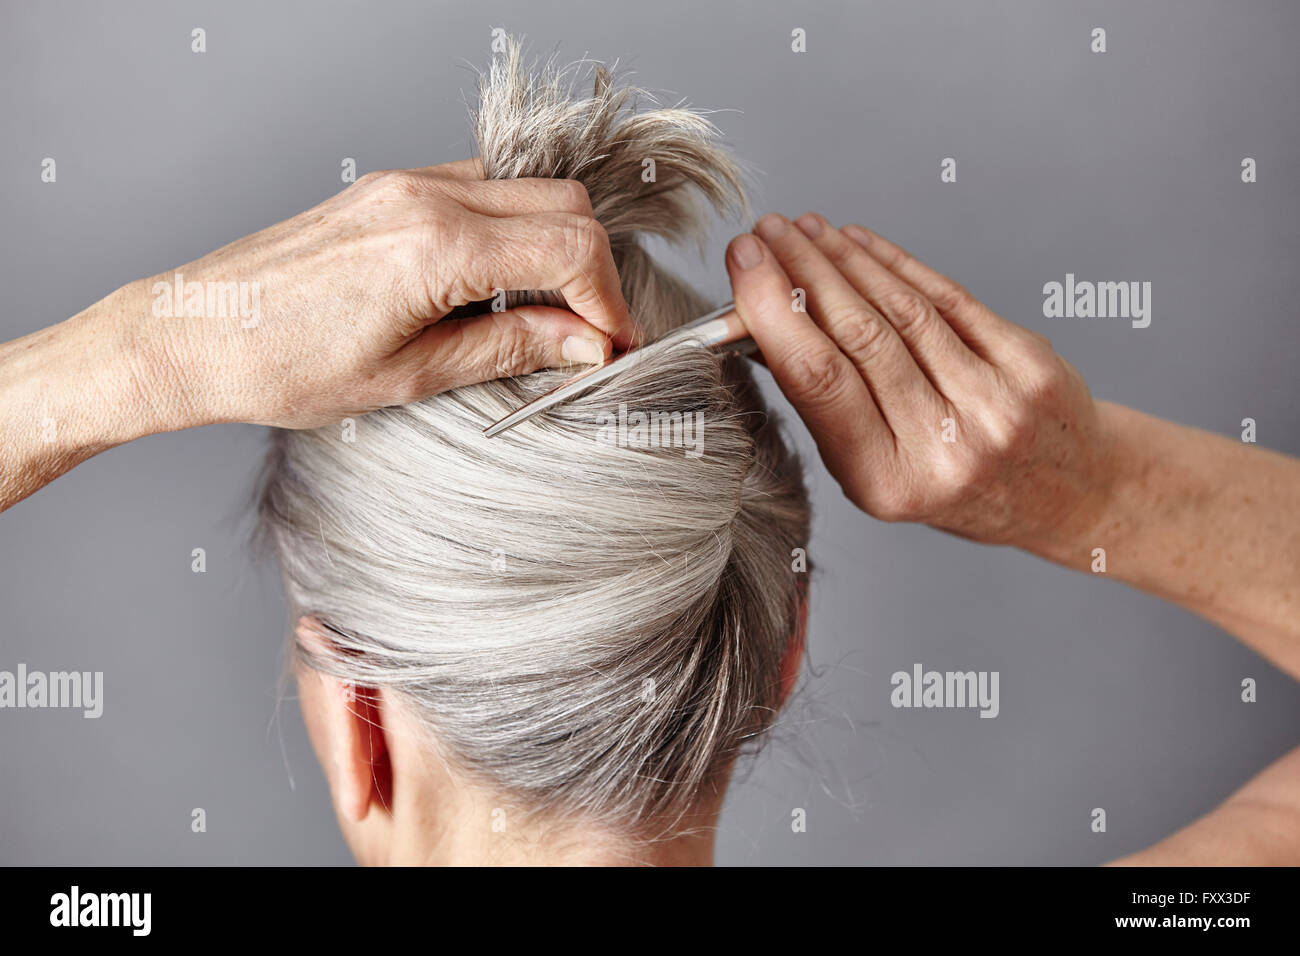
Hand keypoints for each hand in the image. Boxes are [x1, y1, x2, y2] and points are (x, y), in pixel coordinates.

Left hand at [123, 159, 634, 429]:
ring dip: (554, 248)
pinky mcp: (389, 188)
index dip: (609, 301)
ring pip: (527, 191)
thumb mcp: (411, 376)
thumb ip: (511, 348)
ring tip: (541, 317)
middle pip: (564, 205)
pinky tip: (492, 288)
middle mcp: (425, 196)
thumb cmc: (282, 365)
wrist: (194, 332)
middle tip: (587, 334)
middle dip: (593, 270)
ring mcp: (404, 183)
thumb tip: (585, 343)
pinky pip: (481, 191)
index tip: (612, 346)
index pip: (570, 248)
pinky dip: (511, 232)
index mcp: (435, 247)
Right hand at [725, 213, 1111, 548]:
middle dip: (803, 273)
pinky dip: (897, 263)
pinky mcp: (1027, 366)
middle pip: (859, 336)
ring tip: (802, 230)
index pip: (819, 382)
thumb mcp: (875, 470)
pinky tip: (858, 241)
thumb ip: (826, 405)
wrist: (1061, 493)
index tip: (745, 267)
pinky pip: (948, 299)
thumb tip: (763, 322)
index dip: (776, 313)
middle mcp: (943, 447)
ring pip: (902, 310)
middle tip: (764, 234)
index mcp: (887, 481)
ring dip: (842, 259)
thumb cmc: (952, 482)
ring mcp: (993, 404)